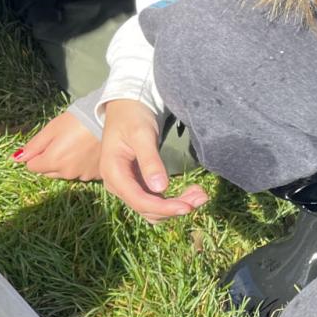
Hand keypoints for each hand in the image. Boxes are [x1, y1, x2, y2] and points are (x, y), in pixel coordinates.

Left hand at [13, 111, 102, 179]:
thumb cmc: (78, 120)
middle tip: (62, 142)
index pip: (33, 167)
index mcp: (53, 161)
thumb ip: (34, 146)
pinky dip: (81, 165)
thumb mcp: (52, 128)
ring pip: (66, 173)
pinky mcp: (97, 175)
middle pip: (48, 172)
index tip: (46, 144)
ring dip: (66, 164)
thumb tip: (16, 159)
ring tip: (77, 144)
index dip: (36, 155)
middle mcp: (67, 173)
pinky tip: (87, 151)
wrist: (108, 119)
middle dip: (50, 161)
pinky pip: (82, 173)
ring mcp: (83, 176)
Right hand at [100, 98, 207, 220]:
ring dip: (175, 206)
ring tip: (200, 195)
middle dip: (174, 207)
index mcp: (113, 173)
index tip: (188, 207)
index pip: (139, 200)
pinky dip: (173, 200)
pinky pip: (155, 200)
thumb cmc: (133, 117)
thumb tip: (160, 188)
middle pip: (146, 209)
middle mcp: (118, 185)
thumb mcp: (141, 134)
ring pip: (152, 209)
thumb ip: (150, 160)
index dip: (163, 207)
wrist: (126, 108)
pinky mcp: (138, 184)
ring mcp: (127, 186)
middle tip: (202, 196)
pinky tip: (191, 192)